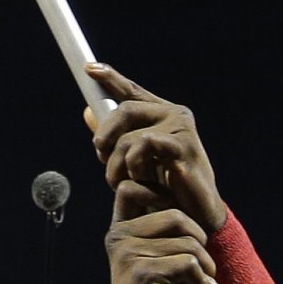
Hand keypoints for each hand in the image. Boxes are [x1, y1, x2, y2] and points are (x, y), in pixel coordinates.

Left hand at [84, 66, 228, 232]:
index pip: (132, 91)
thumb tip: (88, 112)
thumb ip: (114, 137)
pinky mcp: (185, 145)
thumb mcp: (134, 160)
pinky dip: (134, 163)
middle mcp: (175, 115)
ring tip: (121, 180)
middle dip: (104, 135)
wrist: (194, 215)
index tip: (89, 69)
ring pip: (129, 135)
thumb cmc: (166, 188)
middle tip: (100, 156)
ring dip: (116, 163)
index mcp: (163, 115)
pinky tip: (141, 178)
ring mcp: (182, 128)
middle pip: (124, 109)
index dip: (110, 78)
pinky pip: (143, 144)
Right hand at [104, 200, 215, 283]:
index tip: (180, 223)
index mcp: (120, 230)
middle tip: (202, 261)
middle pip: (175, 214)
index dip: (160, 192)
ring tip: (203, 281)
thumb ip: (162, 229)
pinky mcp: (144, 274)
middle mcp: (119, 238)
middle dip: (199, 238)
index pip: (131, 188)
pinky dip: (203, 279)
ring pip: (188, 242)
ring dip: (205, 264)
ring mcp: (128, 255)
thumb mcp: (155, 255)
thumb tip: (188, 195)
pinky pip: (189, 263)